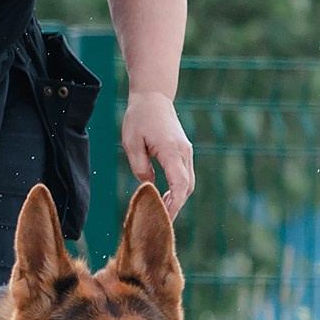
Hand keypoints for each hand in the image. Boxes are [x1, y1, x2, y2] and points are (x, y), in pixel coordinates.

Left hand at [120, 92, 193, 217]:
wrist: (154, 96)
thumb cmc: (139, 117)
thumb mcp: (132, 143)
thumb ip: (140, 167)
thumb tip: (148, 187)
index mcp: (171, 150)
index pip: (179, 184)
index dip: (175, 204)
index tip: (166, 219)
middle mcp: (184, 152)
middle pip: (187, 187)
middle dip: (176, 206)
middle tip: (161, 223)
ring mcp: (186, 151)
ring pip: (188, 183)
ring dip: (178, 198)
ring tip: (162, 212)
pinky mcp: (184, 151)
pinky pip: (185, 175)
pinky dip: (178, 188)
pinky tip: (165, 196)